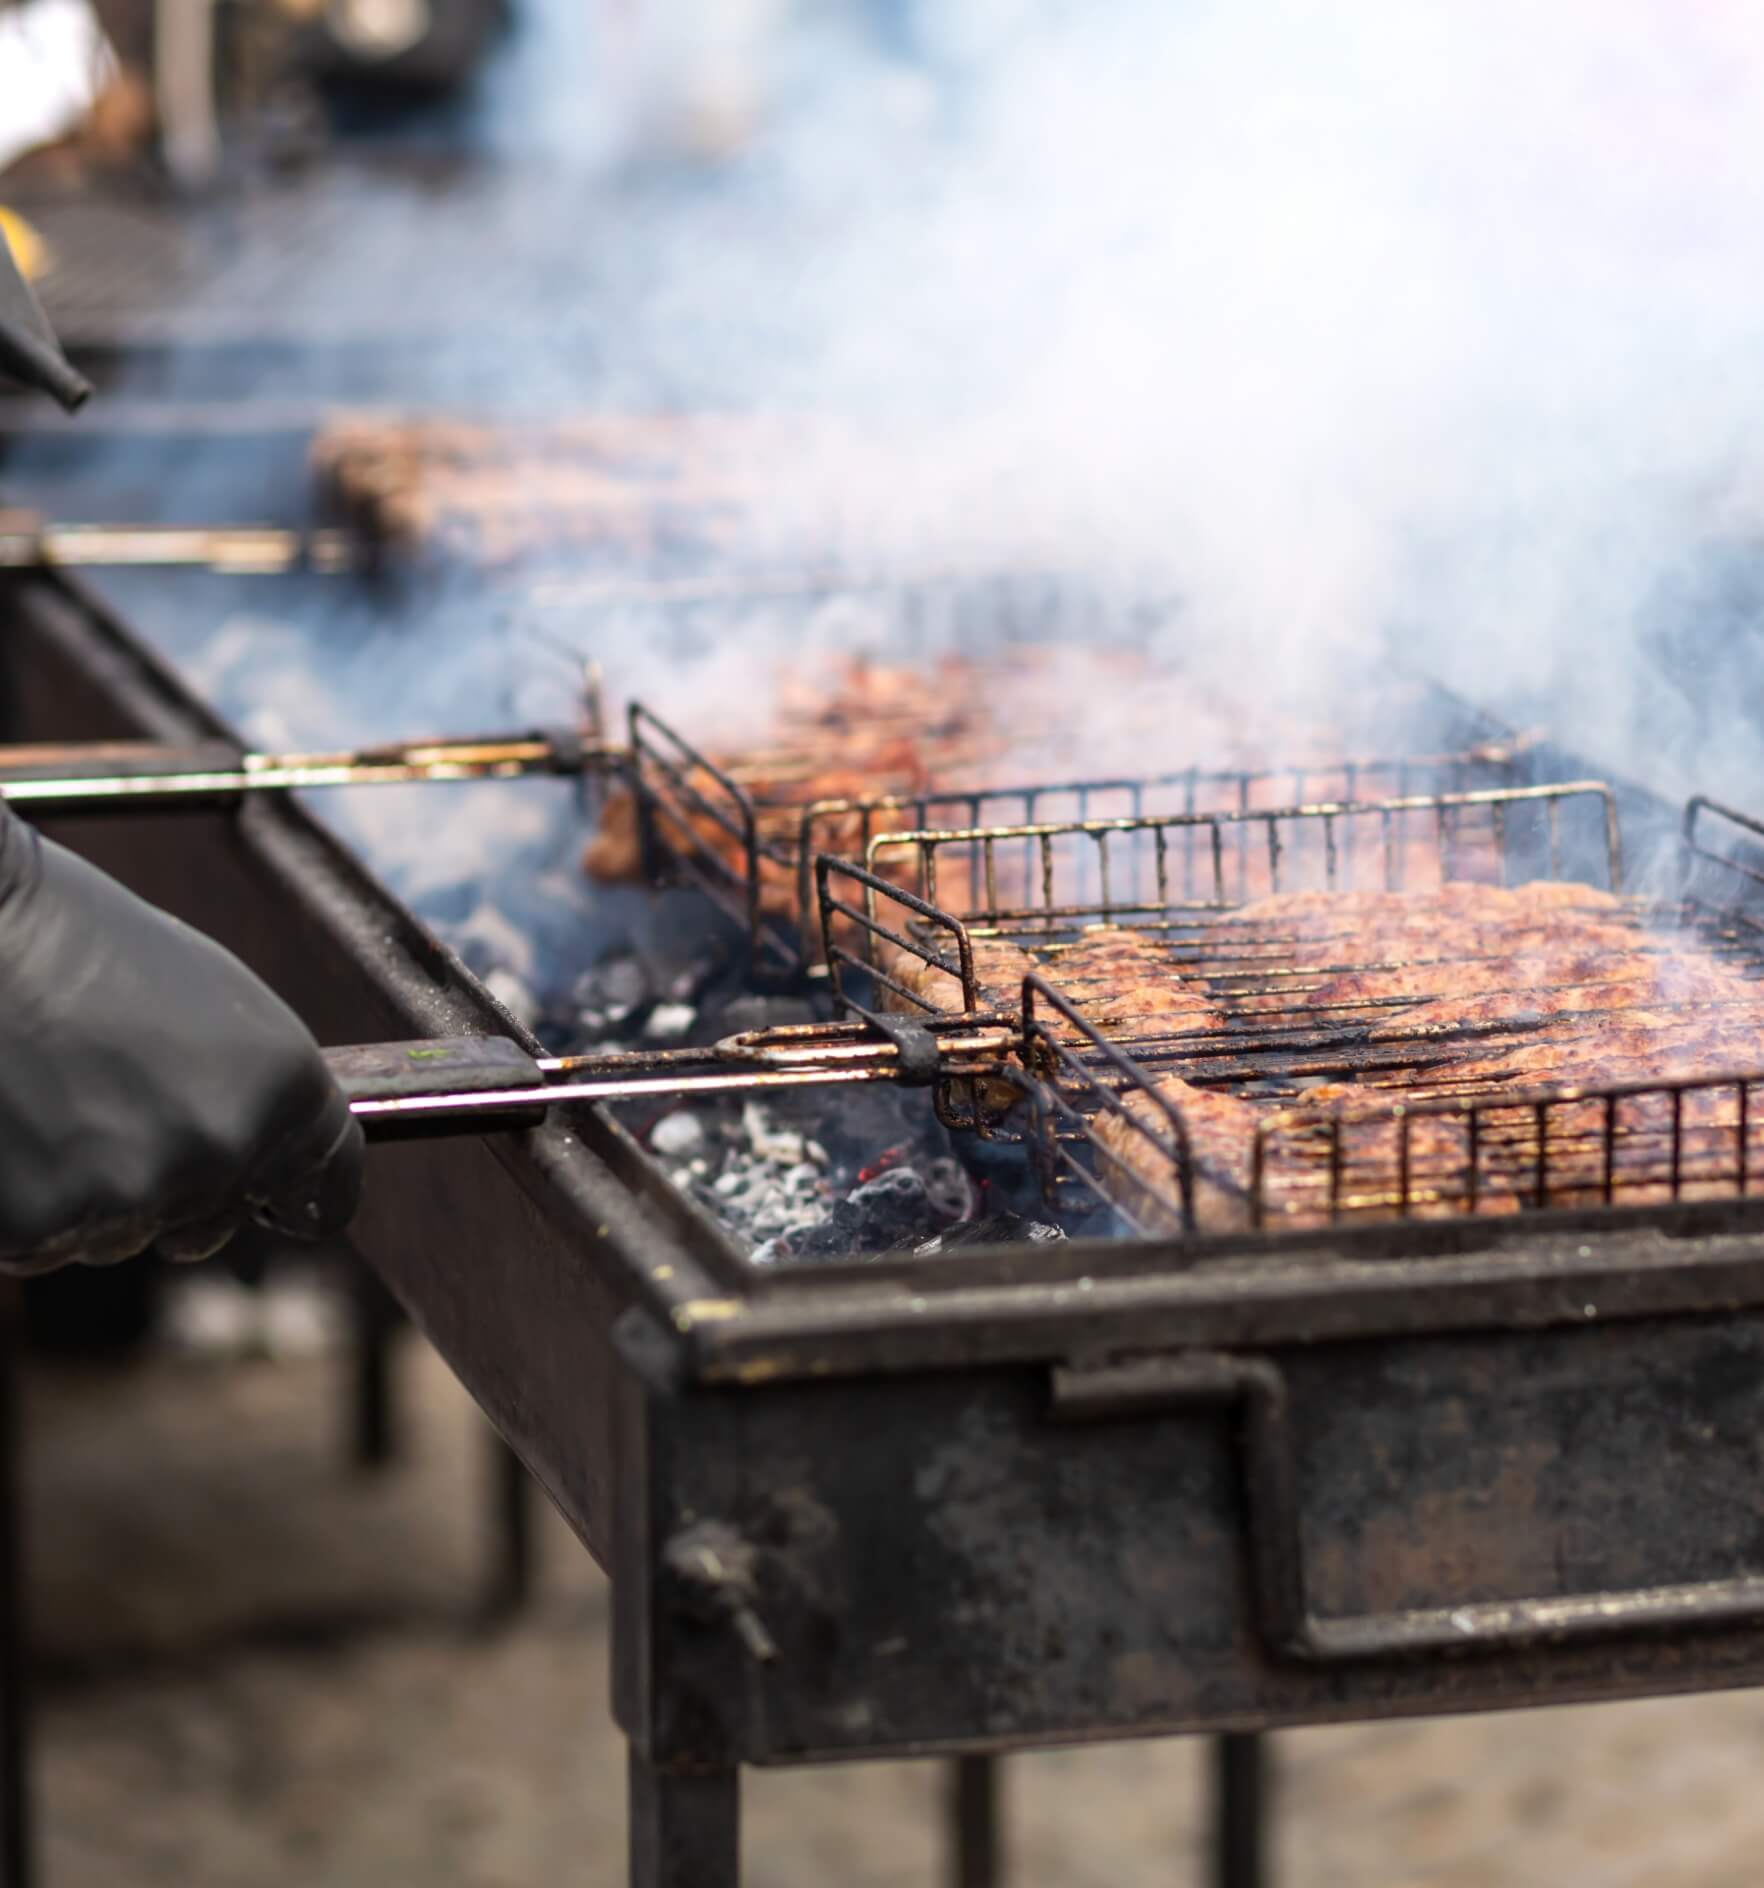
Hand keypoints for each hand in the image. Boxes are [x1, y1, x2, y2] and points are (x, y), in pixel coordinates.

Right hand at [0, 804, 363, 1272]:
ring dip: (90, 1195)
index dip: (294, 1199)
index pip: (326, 1193)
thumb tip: (267, 1151)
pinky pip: (45, 1243)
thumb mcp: (210, 997)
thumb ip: (253, 1086)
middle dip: (174, 1190)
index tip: (277, 1204)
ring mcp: (140, 1195)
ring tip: (47, 1097)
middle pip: (213, 1223)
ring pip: (121, 1235)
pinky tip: (7, 1127)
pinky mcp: (46, 1227)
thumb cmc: (77, 941)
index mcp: (288, 1087)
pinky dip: (23, 1204)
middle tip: (110, 1112)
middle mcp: (229, 1149)